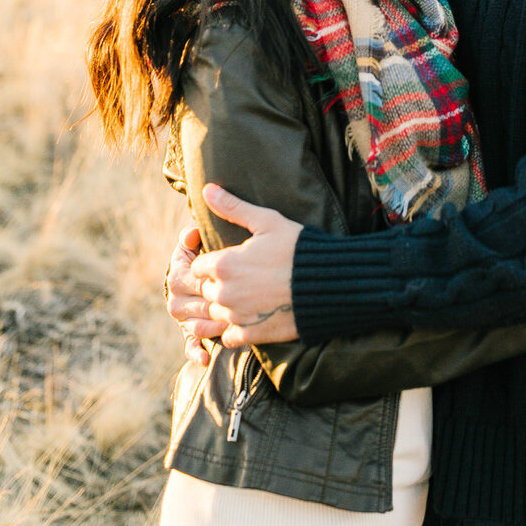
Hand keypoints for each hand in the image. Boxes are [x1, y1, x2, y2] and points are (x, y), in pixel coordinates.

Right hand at [165, 224, 224, 364]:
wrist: (212, 276)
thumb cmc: (210, 254)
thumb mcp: (199, 242)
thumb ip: (193, 236)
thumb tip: (193, 233)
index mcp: (176, 275)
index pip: (192, 278)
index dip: (212, 279)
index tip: (231, 275)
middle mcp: (175, 299)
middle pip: (198, 305)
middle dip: (218, 305)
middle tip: (241, 304)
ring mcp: (182, 320)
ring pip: (197, 326)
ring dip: (213, 327)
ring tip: (232, 323)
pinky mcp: (189, 335)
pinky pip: (190, 347)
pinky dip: (196, 353)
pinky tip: (206, 358)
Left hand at [190, 185, 302, 346]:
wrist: (328, 283)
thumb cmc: (297, 248)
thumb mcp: (267, 222)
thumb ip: (233, 208)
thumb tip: (207, 189)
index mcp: (223, 265)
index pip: (197, 267)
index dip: (211, 262)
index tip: (229, 260)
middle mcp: (224, 293)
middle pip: (204, 290)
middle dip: (217, 284)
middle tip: (241, 277)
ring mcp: (236, 317)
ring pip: (213, 315)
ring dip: (223, 307)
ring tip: (245, 296)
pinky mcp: (250, 335)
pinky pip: (228, 337)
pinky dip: (234, 329)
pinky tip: (249, 316)